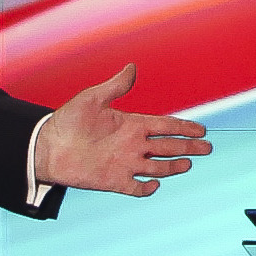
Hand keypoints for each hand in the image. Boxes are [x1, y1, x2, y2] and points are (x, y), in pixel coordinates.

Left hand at [32, 64, 211, 197]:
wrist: (47, 147)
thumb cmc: (68, 121)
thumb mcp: (92, 99)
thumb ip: (114, 87)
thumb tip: (131, 67)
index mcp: (132, 124)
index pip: (165, 126)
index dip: (184, 128)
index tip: (202, 130)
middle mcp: (132, 145)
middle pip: (168, 147)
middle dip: (188, 147)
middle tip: (207, 148)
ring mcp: (124, 164)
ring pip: (157, 167)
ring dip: (173, 167)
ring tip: (188, 164)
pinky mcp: (113, 181)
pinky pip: (135, 188)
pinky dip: (146, 188)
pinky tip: (154, 184)